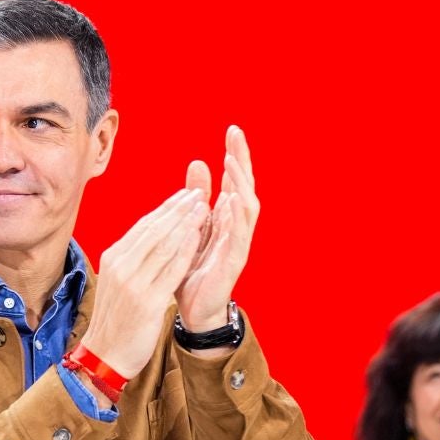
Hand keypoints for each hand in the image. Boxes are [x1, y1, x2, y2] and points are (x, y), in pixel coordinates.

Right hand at [81, 189, 207, 377]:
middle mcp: (122, 266)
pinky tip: (198, 238)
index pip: (144, 226)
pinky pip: (170, 270)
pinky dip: (185, 251)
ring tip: (203, 207)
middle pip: (154, 230)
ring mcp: (133, 283)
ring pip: (164, 245)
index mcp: (114, 258)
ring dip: (186, 224)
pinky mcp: (147, 301)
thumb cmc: (116, 319)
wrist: (105, 354)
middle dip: (178, 209)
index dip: (167, 208)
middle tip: (199, 192)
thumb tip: (152, 235)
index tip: (185, 194)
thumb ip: (133, 258)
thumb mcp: (118, 281)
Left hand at [175, 125, 259, 331]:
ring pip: (247, 206)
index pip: (234, 180)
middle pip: (244, 186)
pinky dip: (237, 214)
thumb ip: (196, 197)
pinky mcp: (234, 261)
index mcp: (225, 217)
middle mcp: (236, 226)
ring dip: (241, 183)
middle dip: (242, 160)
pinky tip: (232, 197)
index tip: (232, 130)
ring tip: (231, 160)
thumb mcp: (191, 225)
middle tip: (236, 134)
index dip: (235, 155)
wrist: (194, 309)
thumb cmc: (193, 269)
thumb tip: (198, 161)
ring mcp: (238, 243)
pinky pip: (240, 234)